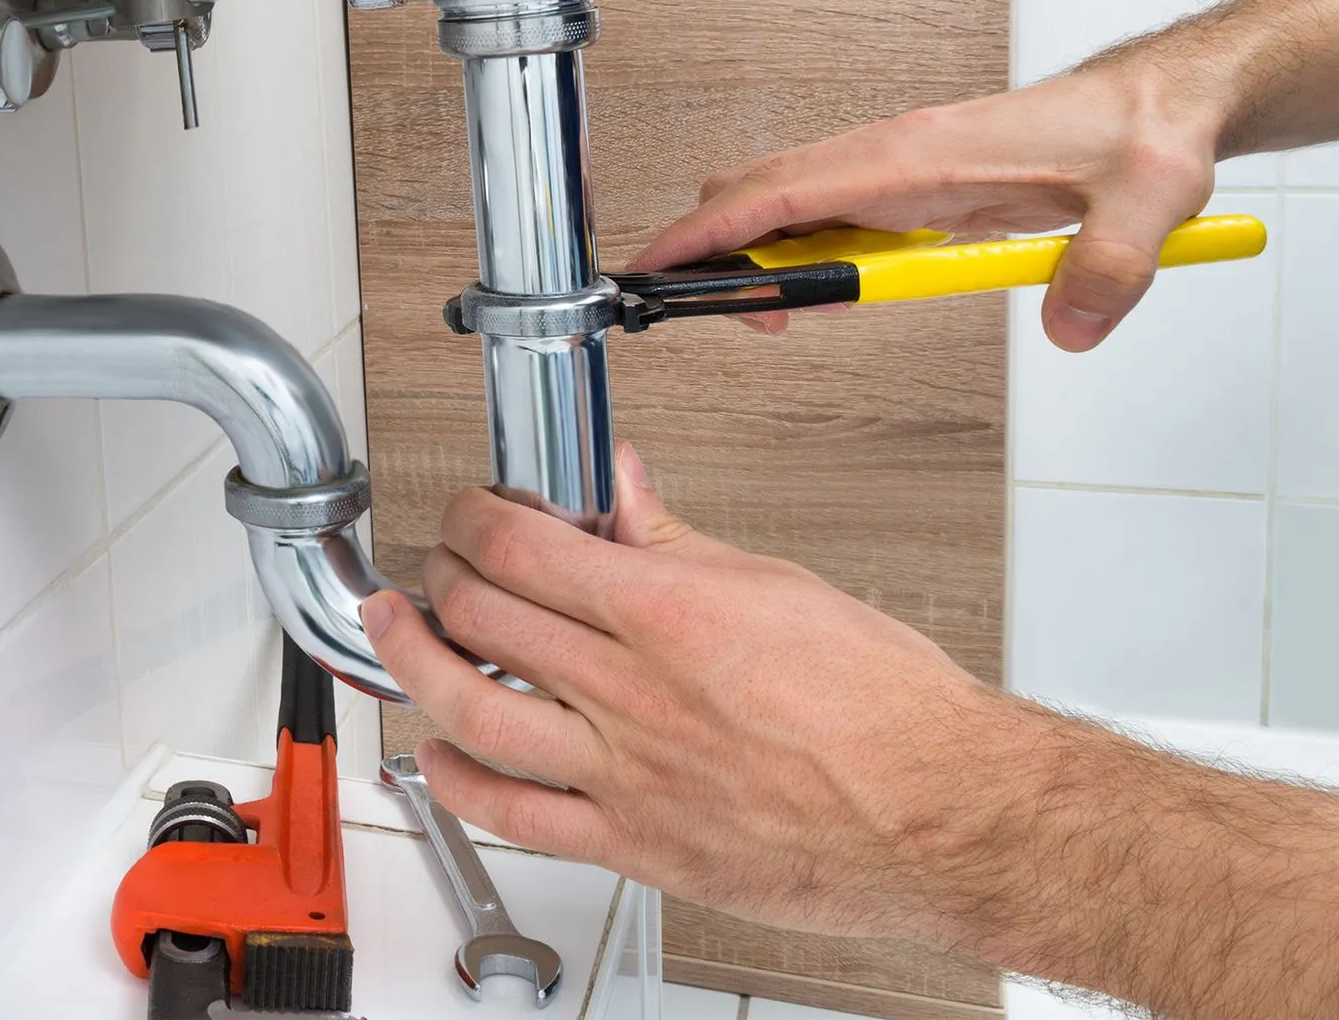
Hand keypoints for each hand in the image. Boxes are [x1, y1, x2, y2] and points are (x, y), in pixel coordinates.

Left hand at [359, 443, 1018, 941]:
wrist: (941, 816)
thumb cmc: (888, 711)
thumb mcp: (784, 589)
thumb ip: (684, 543)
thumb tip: (629, 493)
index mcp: (671, 613)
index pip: (525, 548)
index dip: (475, 519)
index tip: (472, 513)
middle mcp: (635, 693)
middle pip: (485, 618)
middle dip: (444, 575)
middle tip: (441, 564)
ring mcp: (626, 774)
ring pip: (474, 710)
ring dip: (416, 661)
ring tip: (398, 629)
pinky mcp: (635, 845)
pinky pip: (514, 816)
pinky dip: (458, 780)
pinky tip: (437, 755)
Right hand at [633, 67, 1217, 350]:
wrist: (1160, 107)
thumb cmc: (1142, 139)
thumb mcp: (1143, 205)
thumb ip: (1108, 269)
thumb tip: (1068, 330)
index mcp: (918, 154)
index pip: (783, 190)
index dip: (711, 231)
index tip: (661, 266)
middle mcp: (892, 154)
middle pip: (760, 192)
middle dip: (722, 255)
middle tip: (740, 320)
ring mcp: (897, 169)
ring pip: (788, 205)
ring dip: (768, 261)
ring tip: (789, 316)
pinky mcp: (913, 188)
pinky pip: (831, 218)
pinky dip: (811, 258)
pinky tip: (842, 292)